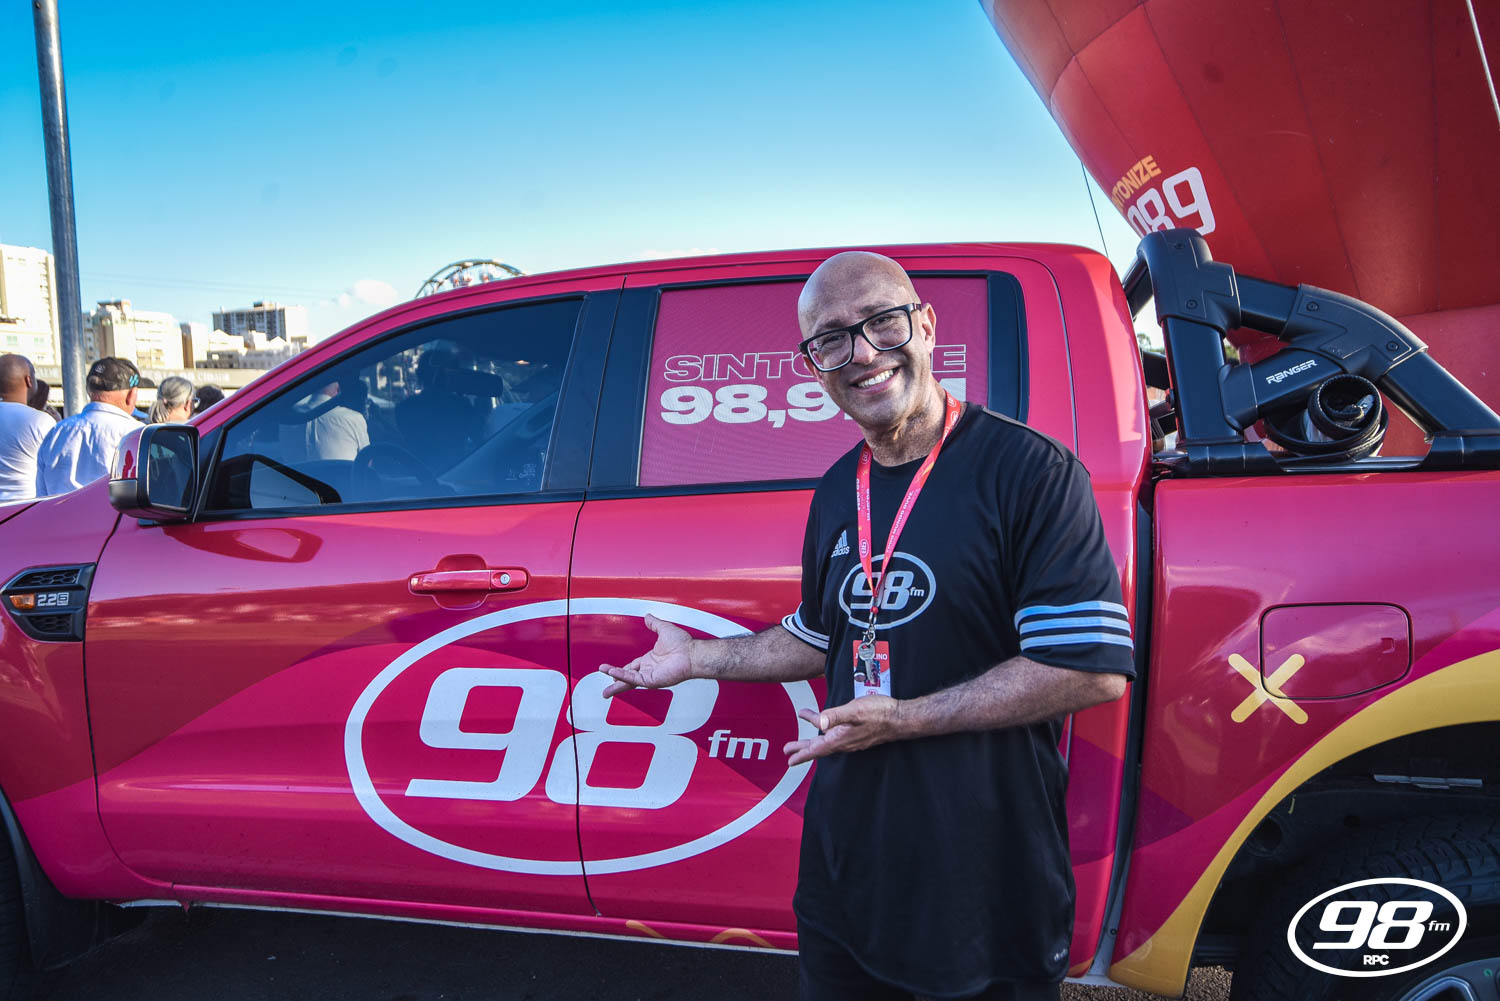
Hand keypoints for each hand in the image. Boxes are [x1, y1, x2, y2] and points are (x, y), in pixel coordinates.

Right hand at [599, 614, 695, 697]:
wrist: (691, 653)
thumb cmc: (684, 644)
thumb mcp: (664, 629)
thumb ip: (654, 623)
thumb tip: (648, 617)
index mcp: (651, 660)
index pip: (632, 667)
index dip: (621, 669)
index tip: (610, 670)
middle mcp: (650, 669)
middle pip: (628, 678)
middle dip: (616, 683)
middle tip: (605, 690)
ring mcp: (651, 675)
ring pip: (629, 681)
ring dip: (617, 683)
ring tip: (605, 690)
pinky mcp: (652, 680)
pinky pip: (635, 679)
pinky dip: (623, 676)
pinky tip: (614, 674)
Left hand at [782, 697, 902, 765]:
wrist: (900, 718)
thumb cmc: (880, 714)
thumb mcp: (855, 711)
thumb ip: (836, 716)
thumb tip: (819, 722)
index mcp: (840, 738)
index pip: (816, 749)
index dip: (802, 754)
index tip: (790, 761)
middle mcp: (843, 741)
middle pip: (817, 747)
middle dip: (802, 749)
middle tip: (788, 752)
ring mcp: (849, 737)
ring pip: (825, 740)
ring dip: (811, 739)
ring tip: (798, 740)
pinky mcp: (854, 731)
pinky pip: (833, 731)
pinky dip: (823, 725)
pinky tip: (820, 718)